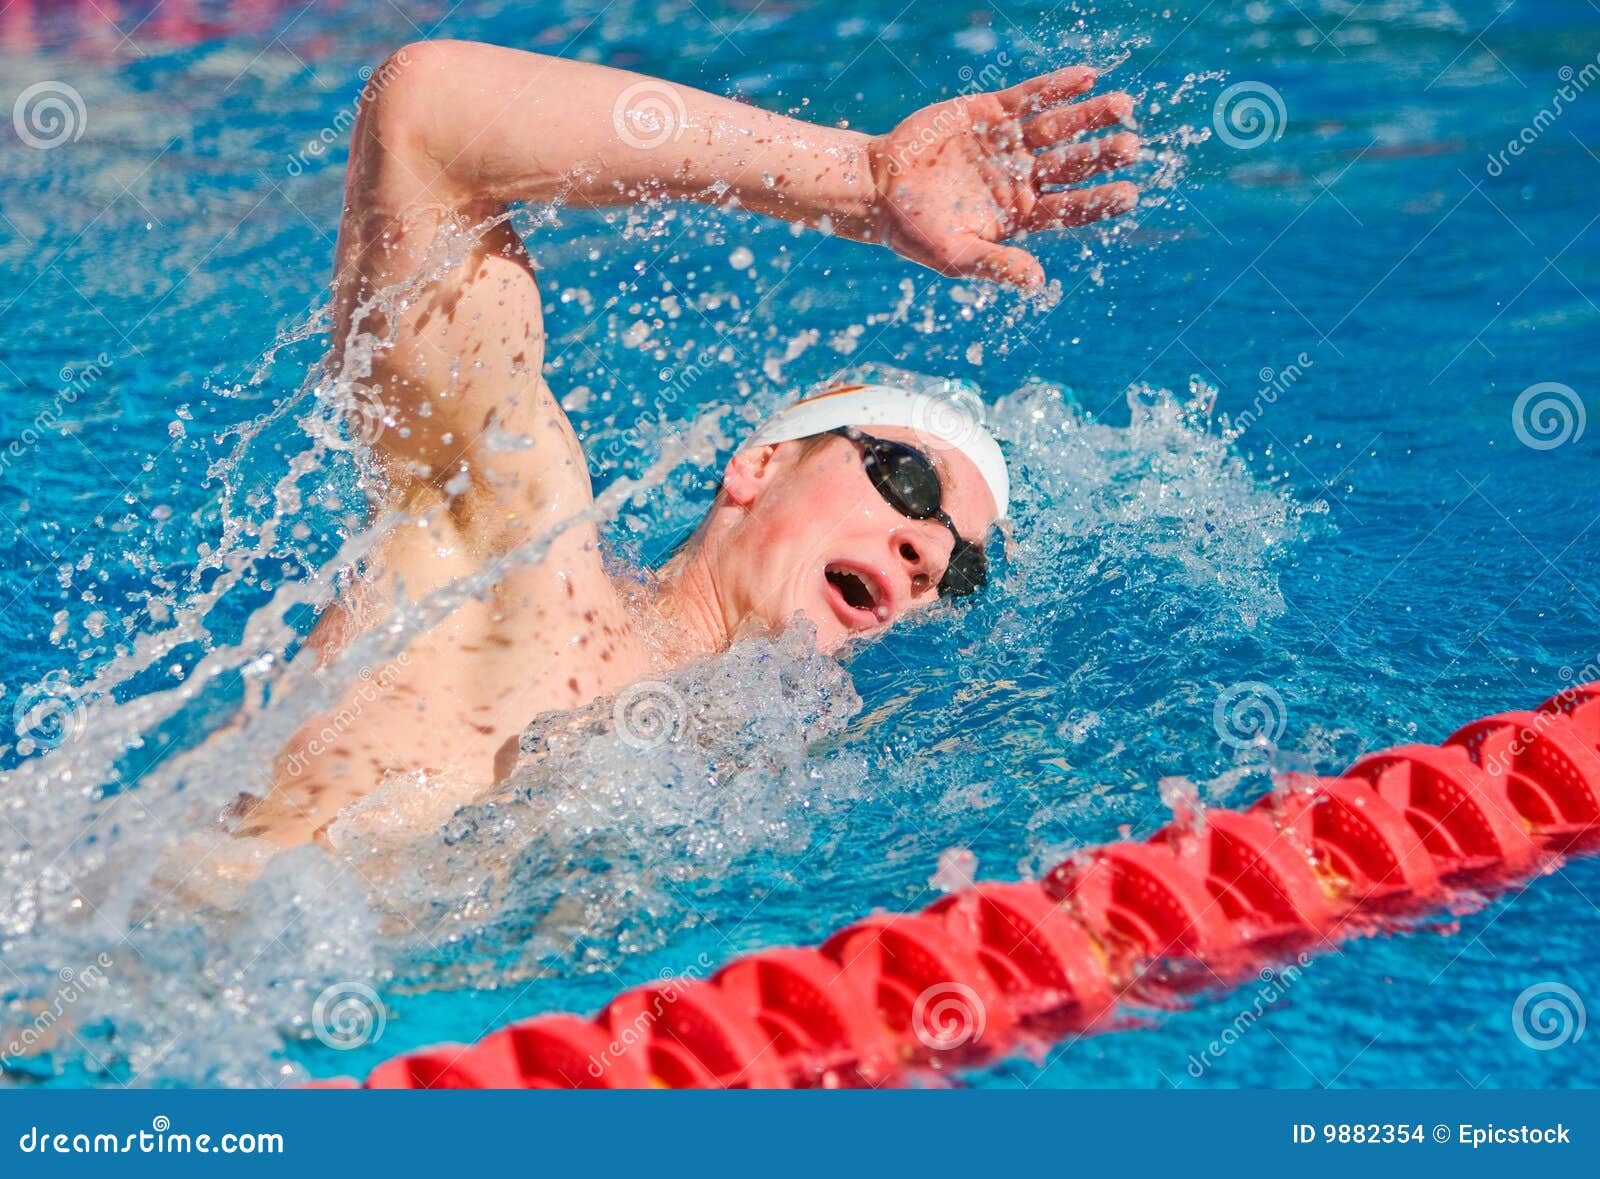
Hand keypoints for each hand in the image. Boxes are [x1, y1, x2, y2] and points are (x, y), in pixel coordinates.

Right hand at [867, 67, 1138, 287]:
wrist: (878, 188)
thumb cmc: (915, 232)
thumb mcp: (954, 255)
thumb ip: (996, 264)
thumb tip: (1039, 282)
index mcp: (1021, 215)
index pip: (1070, 208)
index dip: (1099, 201)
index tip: (1129, 194)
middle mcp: (1023, 178)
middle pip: (1072, 164)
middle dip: (1100, 154)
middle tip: (1131, 145)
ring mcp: (1009, 144)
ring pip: (1058, 127)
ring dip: (1089, 116)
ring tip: (1123, 104)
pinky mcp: (990, 112)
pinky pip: (1030, 97)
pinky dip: (1056, 86)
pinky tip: (1087, 76)